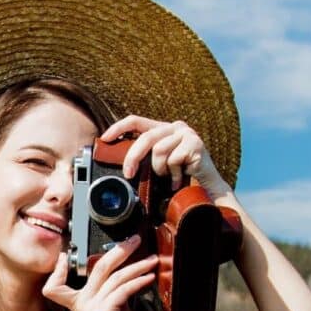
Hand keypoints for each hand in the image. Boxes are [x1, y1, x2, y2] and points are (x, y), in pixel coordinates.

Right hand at [41, 231, 158, 310]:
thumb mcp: (109, 307)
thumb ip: (110, 289)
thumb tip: (125, 270)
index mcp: (77, 302)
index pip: (55, 285)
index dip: (57, 270)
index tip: (65, 256)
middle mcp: (81, 304)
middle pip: (98, 267)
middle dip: (119, 250)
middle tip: (135, 239)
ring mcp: (91, 308)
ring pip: (115, 277)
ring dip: (137, 266)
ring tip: (152, 260)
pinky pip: (123, 290)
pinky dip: (138, 281)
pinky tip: (149, 277)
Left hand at [96, 116, 231, 198]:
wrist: (206, 190)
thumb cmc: (178, 178)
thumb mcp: (156, 165)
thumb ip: (143, 158)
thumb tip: (120, 164)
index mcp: (161, 129)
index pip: (136, 120)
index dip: (118, 127)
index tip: (104, 138)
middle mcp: (174, 127)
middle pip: (146, 137)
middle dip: (133, 157)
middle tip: (128, 173)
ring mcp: (186, 133)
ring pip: (159, 150)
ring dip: (160, 169)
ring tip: (167, 177)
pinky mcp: (195, 143)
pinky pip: (174, 159)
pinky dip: (173, 174)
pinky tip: (178, 180)